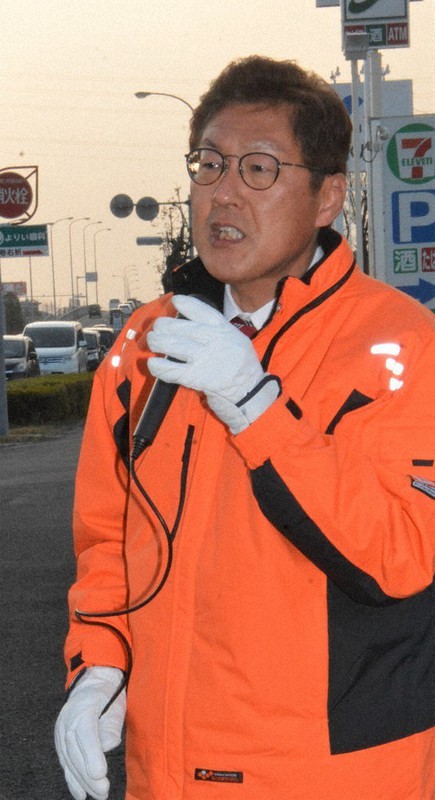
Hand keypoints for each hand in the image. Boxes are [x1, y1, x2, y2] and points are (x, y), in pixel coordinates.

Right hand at [54, 666, 125, 799]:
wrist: (91, 683)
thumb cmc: (108, 695)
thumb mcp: (115, 704)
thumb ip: (111, 725)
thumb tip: (106, 746)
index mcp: (82, 707)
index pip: (85, 733)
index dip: (91, 755)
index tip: (100, 774)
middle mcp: (67, 721)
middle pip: (75, 751)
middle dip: (88, 775)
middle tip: (103, 791)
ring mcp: (61, 732)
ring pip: (69, 760)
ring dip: (82, 781)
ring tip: (96, 795)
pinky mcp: (60, 743)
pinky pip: (65, 763)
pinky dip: (72, 779)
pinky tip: (80, 794)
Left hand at [147, 295, 278, 432]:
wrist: (250, 392)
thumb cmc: (242, 366)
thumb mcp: (237, 340)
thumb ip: (217, 331)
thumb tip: (192, 322)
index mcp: (223, 329)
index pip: (200, 310)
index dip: (185, 304)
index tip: (175, 302)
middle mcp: (213, 340)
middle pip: (179, 327)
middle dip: (163, 326)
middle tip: (157, 328)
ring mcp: (204, 358)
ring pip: (171, 345)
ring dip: (157, 342)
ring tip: (152, 342)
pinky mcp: (195, 377)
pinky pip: (170, 369)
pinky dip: (158, 366)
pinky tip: (153, 363)